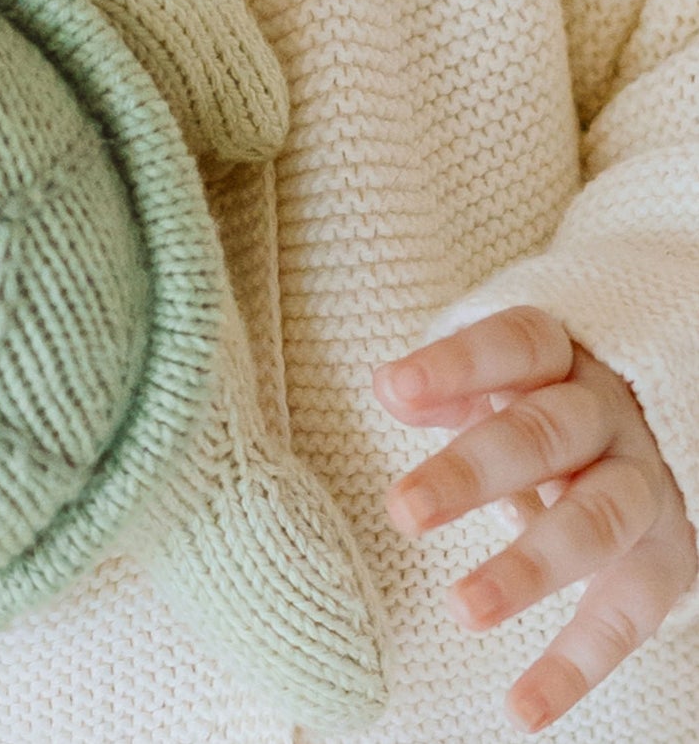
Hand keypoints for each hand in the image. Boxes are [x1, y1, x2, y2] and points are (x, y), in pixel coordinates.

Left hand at [375, 306, 697, 733]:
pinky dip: (574, 668)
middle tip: (402, 510)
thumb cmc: (536, 399)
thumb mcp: (494, 379)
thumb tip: (388, 388)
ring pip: (594, 524)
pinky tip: (521, 709)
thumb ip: (446, 385)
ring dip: (528, 569)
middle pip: (544, 435)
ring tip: (463, 610)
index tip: (391, 390)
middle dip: (472, 471)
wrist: (644, 437)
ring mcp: (642, 488)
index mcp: (561, 361)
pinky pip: (623, 616)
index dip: (455, 366)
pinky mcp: (665, 562)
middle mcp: (609, 418)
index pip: (513, 347)